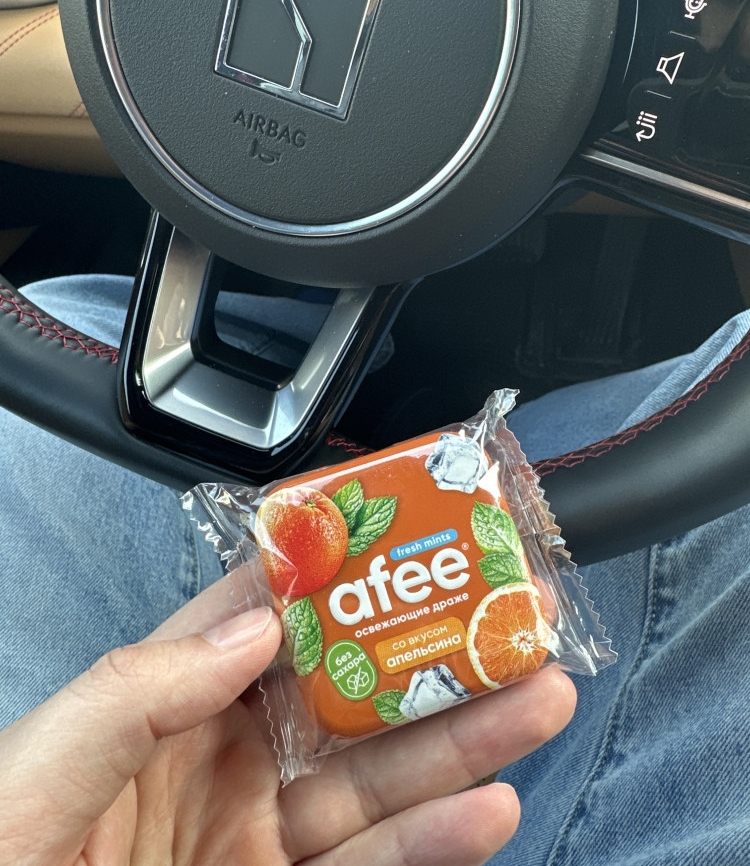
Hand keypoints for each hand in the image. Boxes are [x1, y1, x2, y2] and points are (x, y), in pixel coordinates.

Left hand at [0, 575, 575, 865]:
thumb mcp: (45, 765)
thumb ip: (137, 688)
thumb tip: (255, 623)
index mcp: (165, 702)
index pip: (265, 619)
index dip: (339, 578)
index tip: (410, 544)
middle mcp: (222, 758)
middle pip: (347, 696)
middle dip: (435, 658)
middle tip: (511, 622)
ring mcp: (256, 834)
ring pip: (378, 779)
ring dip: (462, 741)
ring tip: (536, 700)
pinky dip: (434, 842)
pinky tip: (486, 810)